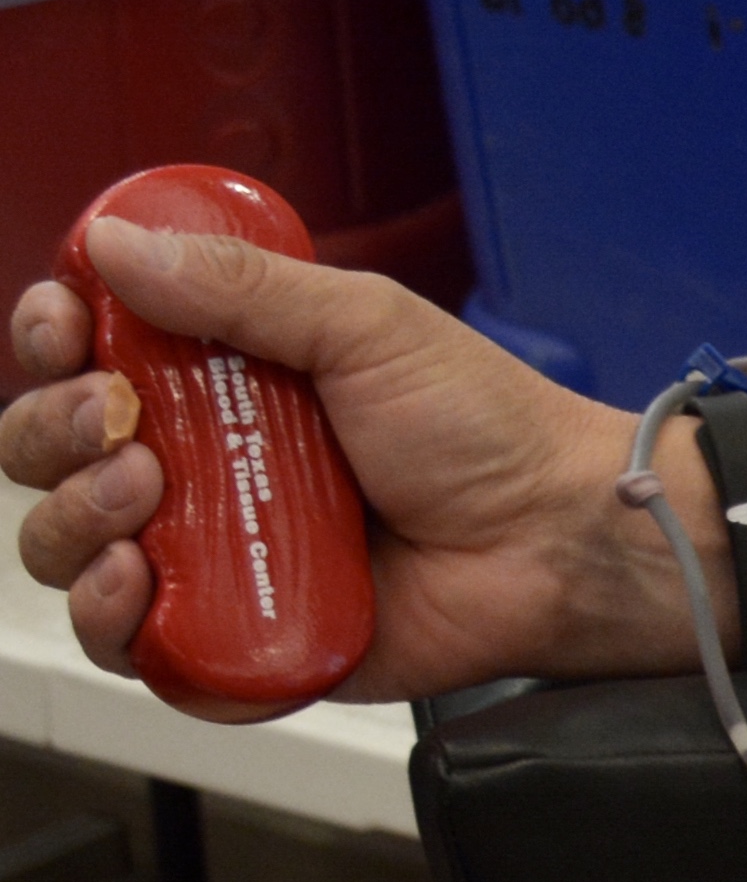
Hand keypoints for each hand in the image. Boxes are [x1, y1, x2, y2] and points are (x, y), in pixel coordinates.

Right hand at [5, 223, 660, 713]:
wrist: (556, 536)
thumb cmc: (485, 429)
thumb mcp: (366, 325)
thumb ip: (244, 287)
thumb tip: (123, 242)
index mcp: (226, 378)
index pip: (91, 354)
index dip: (55, 338)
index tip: (65, 325)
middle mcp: (203, 462)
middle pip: (55, 447)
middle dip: (53, 428)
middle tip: (120, 418)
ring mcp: (212, 549)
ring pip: (68, 542)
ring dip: (72, 515)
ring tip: (142, 494)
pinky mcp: (232, 634)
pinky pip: (125, 639)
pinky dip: (104, 614)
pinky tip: (132, 580)